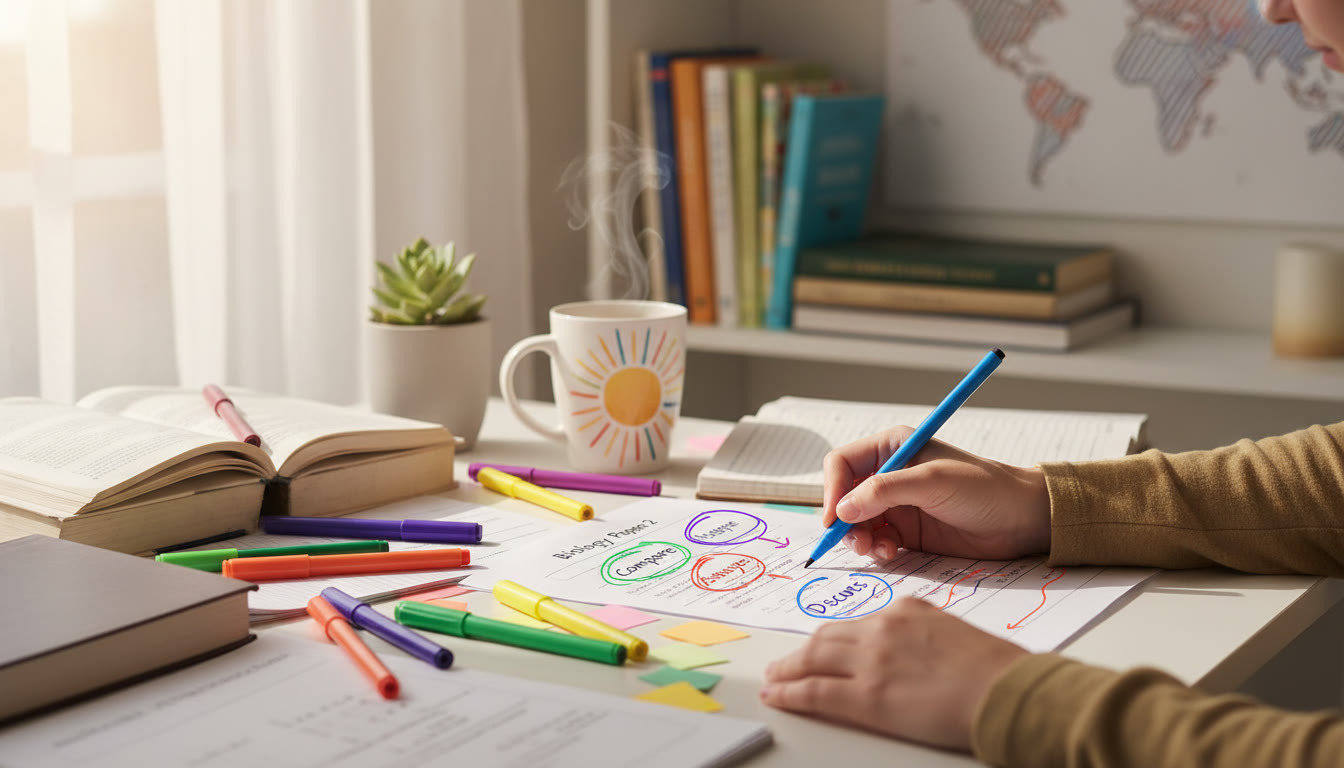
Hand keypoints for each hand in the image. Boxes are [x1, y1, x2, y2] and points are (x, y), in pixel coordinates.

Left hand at [760, 597, 1027, 750]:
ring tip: (775, 678)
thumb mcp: (953, 632)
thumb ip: (923, 634)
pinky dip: (790, 692)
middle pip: (827, 638)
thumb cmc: (996, 670)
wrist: (1006, 690)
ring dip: (789, 669)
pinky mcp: (867, 696)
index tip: (821, 646)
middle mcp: (882, 629)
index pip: (857, 624)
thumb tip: (910, 649)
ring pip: (813, 659)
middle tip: (785, 663)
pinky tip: (778, 695)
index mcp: (906, 610)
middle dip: (802, 651)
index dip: (832, 638)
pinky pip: (815, 691)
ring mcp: (871, 661)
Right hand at [822, 426, 1050, 560]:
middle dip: (844, 519)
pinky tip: (891, 553)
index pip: (842, 464)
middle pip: (844, 496)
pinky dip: (876, 549)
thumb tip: (842, 509)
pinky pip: (875, 541)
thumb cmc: (984, 488)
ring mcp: (897, 505)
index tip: (834, 518)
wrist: (1021, 520)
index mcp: (892, 447)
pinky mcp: (907, 532)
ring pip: (856, 522)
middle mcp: (889, 474)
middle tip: (855, 541)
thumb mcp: (932, 482)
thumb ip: (884, 491)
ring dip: (859, 538)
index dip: (832, 490)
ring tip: (876, 550)